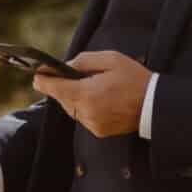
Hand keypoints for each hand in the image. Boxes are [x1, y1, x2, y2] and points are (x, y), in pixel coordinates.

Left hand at [35, 49, 149, 139]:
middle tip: (61, 75)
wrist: (154, 105)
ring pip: (72, 109)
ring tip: (85, 85)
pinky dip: (85, 107)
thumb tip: (66, 67)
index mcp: (87, 94)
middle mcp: (87, 112)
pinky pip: (83, 117)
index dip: (44, 81)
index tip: (37, 75)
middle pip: (63, 99)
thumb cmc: (134, 78)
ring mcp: (92, 124)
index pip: (56, 88)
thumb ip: (84, 61)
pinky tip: (97, 98)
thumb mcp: (111, 59)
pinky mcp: (99, 131)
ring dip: (74, 98)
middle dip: (61, 87)